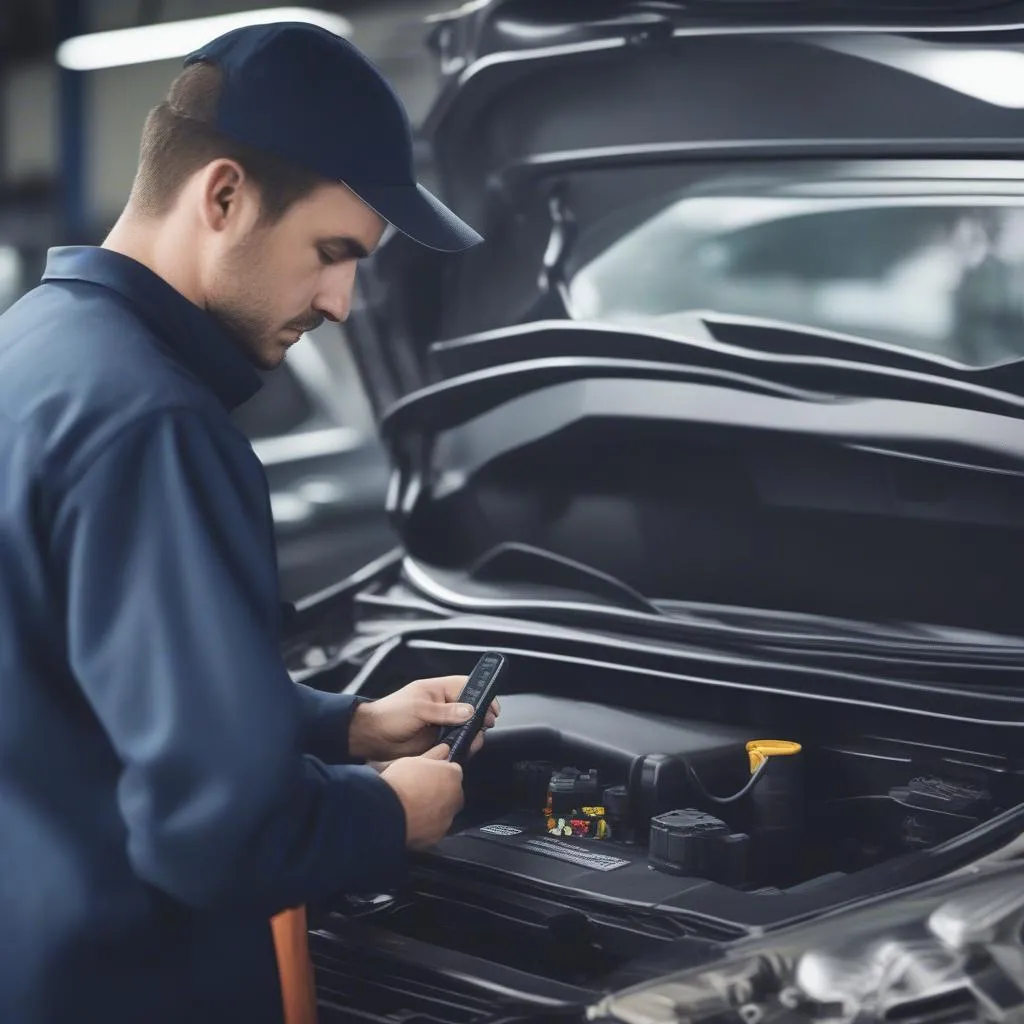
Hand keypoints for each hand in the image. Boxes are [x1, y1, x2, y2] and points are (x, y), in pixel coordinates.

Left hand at [349, 675, 499, 762]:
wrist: (372, 738)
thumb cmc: (390, 714)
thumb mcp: (418, 708)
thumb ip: (445, 711)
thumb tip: (470, 711)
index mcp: (438, 690)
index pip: (466, 687)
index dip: (481, 696)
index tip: (492, 707)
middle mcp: (443, 706)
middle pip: (471, 709)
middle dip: (481, 718)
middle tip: (485, 726)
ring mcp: (442, 724)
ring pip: (467, 728)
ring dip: (474, 734)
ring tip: (475, 740)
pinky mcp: (438, 742)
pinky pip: (458, 742)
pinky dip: (465, 746)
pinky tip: (466, 749)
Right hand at [380, 744, 464, 848]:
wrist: (388, 812)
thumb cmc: (400, 781)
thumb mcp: (414, 760)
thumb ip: (433, 756)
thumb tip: (445, 749)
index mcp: (453, 775)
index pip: (453, 771)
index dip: (439, 772)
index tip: (427, 775)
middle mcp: (456, 798)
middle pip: (451, 794)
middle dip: (440, 793)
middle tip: (418, 792)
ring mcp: (447, 820)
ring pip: (443, 813)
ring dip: (433, 811)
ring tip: (411, 809)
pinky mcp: (436, 838)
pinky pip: (432, 830)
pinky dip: (425, 827)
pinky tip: (410, 823)